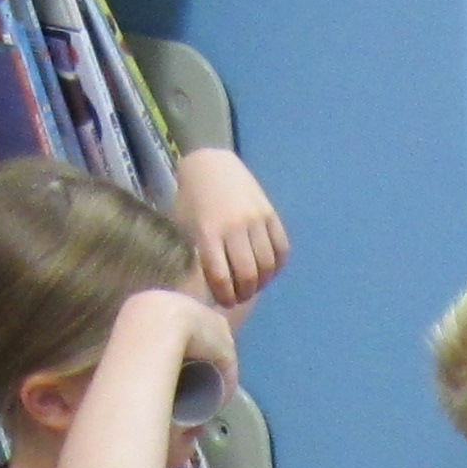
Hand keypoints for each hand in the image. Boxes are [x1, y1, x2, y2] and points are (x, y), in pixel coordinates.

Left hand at [174, 148, 288, 310]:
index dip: (225, 297)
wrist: (211, 164)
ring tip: (254, 285)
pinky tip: (268, 270)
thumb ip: (196, 255)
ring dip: (262, 282)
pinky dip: (277, 266)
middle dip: (245, 293)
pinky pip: (282, 249)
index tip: (224, 303)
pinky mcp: (271, 213)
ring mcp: (256, 219)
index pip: (221, 277)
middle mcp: (234, 227)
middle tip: (240, 297)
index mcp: (208, 232)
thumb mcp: (184, 227)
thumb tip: (206, 288)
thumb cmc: (192, 200)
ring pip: (267, 265)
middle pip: (248, 275)